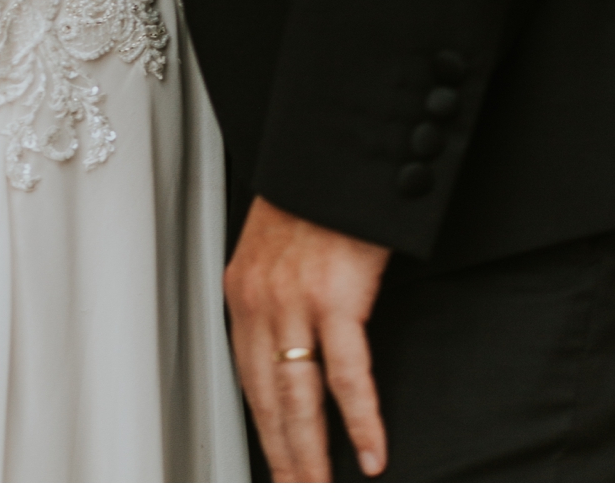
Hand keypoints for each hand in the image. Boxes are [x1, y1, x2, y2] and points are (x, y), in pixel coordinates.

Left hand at [224, 197, 390, 482]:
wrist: (332, 154)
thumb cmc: (312, 196)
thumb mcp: (274, 247)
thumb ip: (274, 296)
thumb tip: (287, 345)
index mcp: (242, 293)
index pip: (247, 380)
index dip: (261, 429)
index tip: (271, 463)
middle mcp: (260, 304)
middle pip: (268, 401)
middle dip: (282, 456)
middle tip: (292, 491)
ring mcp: (295, 304)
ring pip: (300, 399)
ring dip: (311, 454)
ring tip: (318, 488)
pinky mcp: (336, 299)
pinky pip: (348, 376)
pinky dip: (361, 420)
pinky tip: (372, 452)